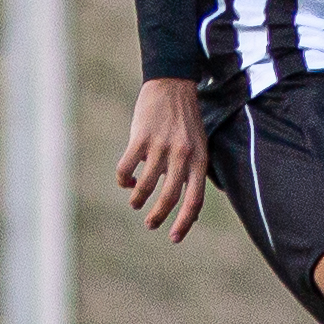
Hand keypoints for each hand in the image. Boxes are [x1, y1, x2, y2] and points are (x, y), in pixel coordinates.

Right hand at [116, 78, 209, 242]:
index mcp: (199, 160)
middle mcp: (182, 155)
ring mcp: (161, 146)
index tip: (174, 238)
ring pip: (145, 186)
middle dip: (158, 216)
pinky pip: (127, 168)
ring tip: (136, 202)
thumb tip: (192, 214)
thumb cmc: (186, 121)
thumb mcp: (199, 147)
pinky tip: (126, 181)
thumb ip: (194, 176)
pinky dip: (124, 180)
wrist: (172, 85)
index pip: (194, 200)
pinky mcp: (140, 138)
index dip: (184, 222)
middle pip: (169, 197)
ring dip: (138, 199)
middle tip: (150, 223)